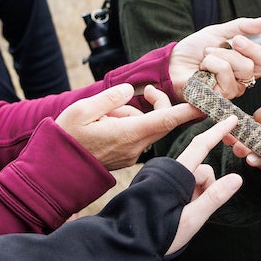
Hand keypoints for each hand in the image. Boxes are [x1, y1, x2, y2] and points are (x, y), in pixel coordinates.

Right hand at [55, 83, 200, 169]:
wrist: (55, 170)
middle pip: (161, 120)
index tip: (206, 104)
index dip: (187, 110)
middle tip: (145, 91)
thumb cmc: (65, 138)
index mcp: (127, 134)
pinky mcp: (127, 157)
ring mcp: (131, 154)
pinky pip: (137, 135)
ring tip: (106, 116)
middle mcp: (134, 146)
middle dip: (159, 103)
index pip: (166, 120)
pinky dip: (129, 125)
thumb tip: (131, 91)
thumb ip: (110, 98)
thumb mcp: (82, 111)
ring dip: (135, 114)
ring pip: (147, 126)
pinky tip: (107, 125)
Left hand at [166, 116, 243, 253]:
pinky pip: (183, 187)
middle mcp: (169, 172)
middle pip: (202, 170)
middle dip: (207, 188)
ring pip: (194, 180)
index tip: (231, 118)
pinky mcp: (161, 187)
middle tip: (195, 213)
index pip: (201, 146)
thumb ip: (214, 198)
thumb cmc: (158, 235)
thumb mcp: (191, 220)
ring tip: (183, 217)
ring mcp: (165, 180)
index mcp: (176, 175)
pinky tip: (178, 213)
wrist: (128, 244)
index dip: (217, 131)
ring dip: (196, 196)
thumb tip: (237, 177)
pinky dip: (188, 198)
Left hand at [169, 17, 260, 100]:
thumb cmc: (194, 50)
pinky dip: (213, 63)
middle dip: (251, 47)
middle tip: (235, 41)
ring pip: (246, 67)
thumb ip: (242, 27)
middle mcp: (245, 77)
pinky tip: (203, 67)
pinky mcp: (222, 97)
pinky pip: (227, 74)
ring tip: (208, 55)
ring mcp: (234, 89)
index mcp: (250, 61)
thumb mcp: (219, 32)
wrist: (172, 63)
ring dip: (223, 54)